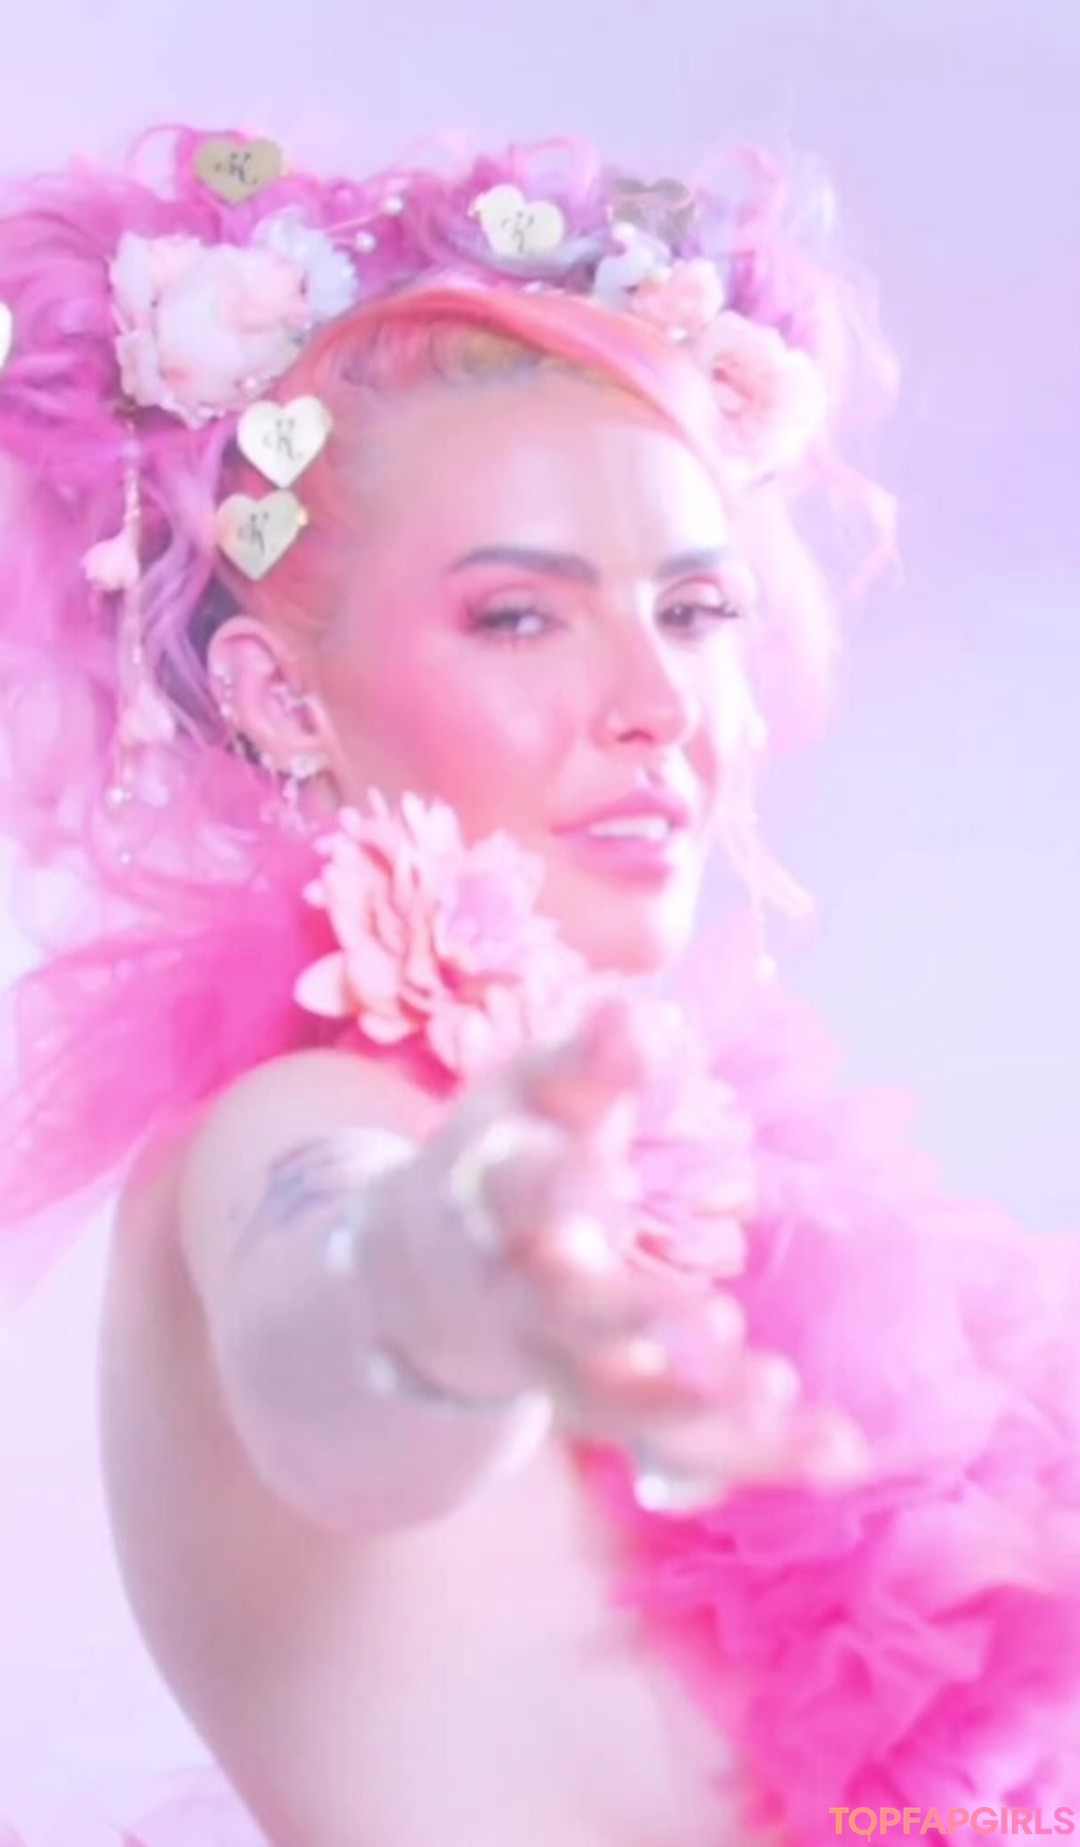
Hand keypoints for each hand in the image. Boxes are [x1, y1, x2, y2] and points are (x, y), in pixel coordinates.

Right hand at [379, 996, 866, 1511]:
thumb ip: (588, 1058)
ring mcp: (560, 1366)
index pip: (519, 1192)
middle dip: (639, 1320)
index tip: (601, 1184)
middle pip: (572, 1313)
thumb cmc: (514, 1153)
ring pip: (625, 1403)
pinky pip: (680, 1449)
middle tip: (715, 1329)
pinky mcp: (608, 1413)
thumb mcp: (535, 1093)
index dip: (556, 1191)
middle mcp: (520, 1292)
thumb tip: (642, 1015)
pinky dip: (755, 1455)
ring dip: (703, 1408)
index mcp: (498, 1194)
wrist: (435, 1274)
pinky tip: (839, 1450)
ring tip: (783, 1395)